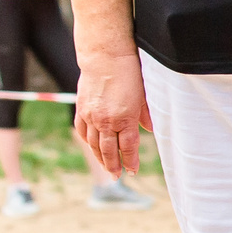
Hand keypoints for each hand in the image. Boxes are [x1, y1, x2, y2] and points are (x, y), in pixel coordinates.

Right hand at [73, 51, 150, 173]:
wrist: (105, 55)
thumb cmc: (129, 73)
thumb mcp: (143, 95)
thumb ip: (146, 114)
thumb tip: (150, 130)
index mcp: (124, 118)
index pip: (128, 148)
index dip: (130, 161)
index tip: (132, 171)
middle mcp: (106, 120)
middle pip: (109, 151)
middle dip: (114, 165)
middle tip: (117, 176)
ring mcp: (91, 115)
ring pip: (93, 144)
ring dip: (99, 157)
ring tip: (105, 166)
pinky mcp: (81, 108)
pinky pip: (82, 130)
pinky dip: (87, 140)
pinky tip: (91, 145)